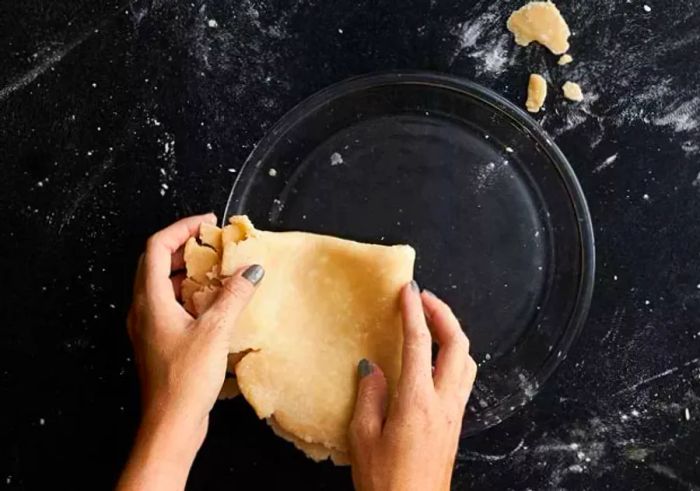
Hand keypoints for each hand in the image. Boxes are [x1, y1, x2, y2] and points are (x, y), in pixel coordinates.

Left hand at [118, 214, 263, 490]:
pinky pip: (168, 304)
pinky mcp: (157, 341)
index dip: (181, 228)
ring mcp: (148, 326)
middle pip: (154, 262)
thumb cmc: (185, 379)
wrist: (170, 423)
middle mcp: (143, 309)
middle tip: (210, 241)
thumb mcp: (215, 331)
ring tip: (213, 268)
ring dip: (184, 270)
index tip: (206, 223)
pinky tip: (210, 301)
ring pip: (160, 284)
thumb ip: (234, 296)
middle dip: (182, 246)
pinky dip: (187, 292)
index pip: (155, 247)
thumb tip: (252, 269)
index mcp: (150, 300)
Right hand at [349, 282, 476, 490]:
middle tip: (423, 298)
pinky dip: (452, 356)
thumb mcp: (364, 438)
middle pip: (457, 344)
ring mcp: (454, 413)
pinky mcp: (455, 424)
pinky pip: (462, 378)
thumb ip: (370, 396)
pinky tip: (435, 360)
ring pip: (466, 361)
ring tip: (432, 323)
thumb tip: (373, 368)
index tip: (407, 289)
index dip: (413, 311)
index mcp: (418, 401)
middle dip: (443, 314)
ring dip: (453, 334)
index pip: (419, 343)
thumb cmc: (386, 482)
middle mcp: (444, 402)